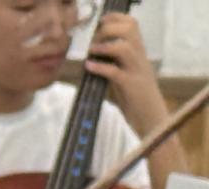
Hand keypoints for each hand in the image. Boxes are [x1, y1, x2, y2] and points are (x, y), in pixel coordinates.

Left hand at [85, 13, 166, 135]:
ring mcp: (136, 71)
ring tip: (91, 52)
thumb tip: (88, 60)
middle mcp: (140, 58)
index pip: (132, 25)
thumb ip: (111, 65)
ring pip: (125, 47)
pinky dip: (100, 67)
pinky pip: (116, 72)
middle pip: (130, 29)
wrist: (151, 118)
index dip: (115, 19)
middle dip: (109, 29)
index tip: (100, 22)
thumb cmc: (134, 99)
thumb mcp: (123, 76)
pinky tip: (89, 67)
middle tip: (94, 41)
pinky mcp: (131, 86)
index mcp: (138, 53)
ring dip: (105, 46)